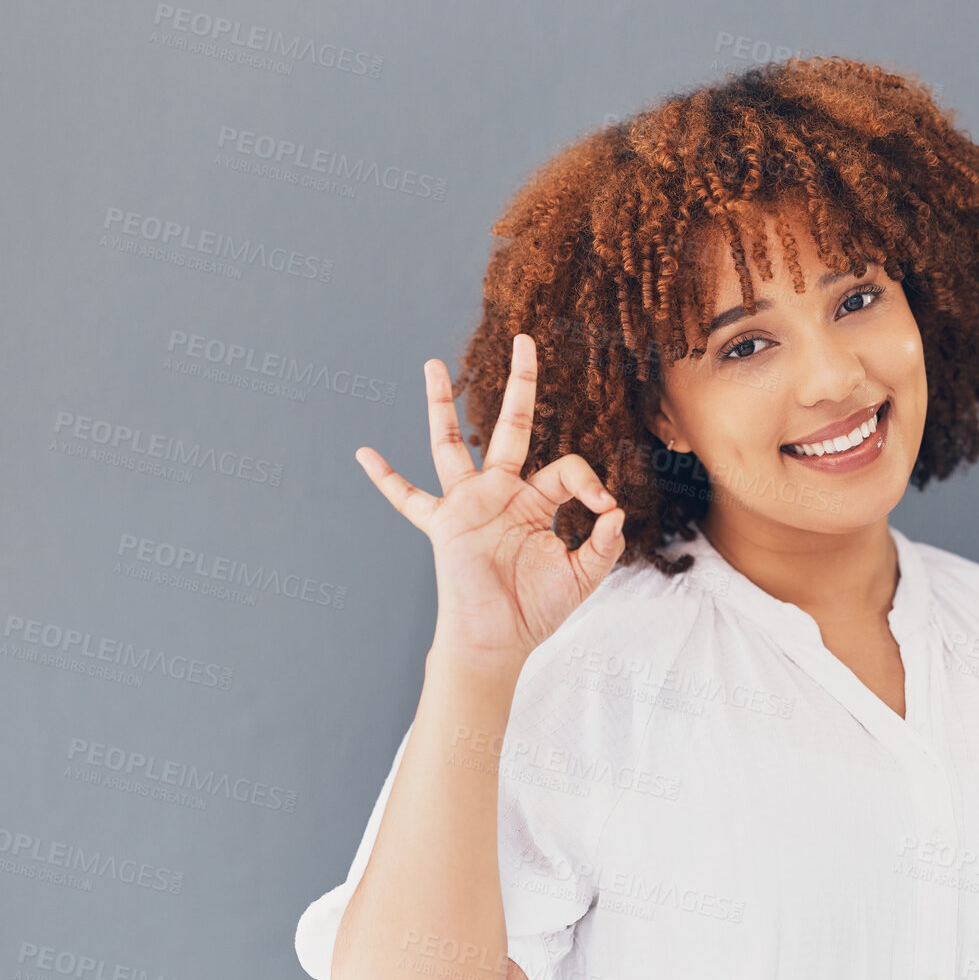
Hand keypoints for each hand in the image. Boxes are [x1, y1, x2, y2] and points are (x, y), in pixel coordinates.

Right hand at [355, 333, 626, 668]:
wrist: (498, 640)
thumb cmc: (537, 610)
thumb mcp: (583, 575)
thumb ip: (604, 543)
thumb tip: (614, 509)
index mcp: (537, 500)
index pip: (565, 465)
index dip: (588, 479)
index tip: (602, 507)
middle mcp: (502, 492)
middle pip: (511, 425)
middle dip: (519, 383)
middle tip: (525, 339)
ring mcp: (469, 504)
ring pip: (452, 444)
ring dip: (443, 404)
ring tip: (433, 365)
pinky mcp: (443, 524)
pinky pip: (408, 498)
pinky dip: (386, 479)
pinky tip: (364, 454)